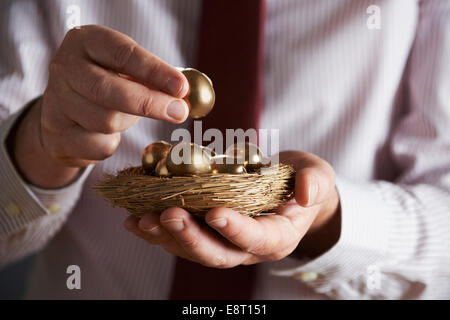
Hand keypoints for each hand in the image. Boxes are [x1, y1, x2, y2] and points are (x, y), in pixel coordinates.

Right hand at [9, 25, 188, 187]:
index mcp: (85, 42)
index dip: (154, 71)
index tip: (181, 88)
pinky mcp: (57, 135)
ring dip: (128, 123)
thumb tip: (184, 95)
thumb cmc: (107, 84)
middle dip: (149, 103)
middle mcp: (64, 69)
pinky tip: (109, 133)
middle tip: (179, 112)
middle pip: (108, 90)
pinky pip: (99, 146)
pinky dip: (113, 143)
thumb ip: (152, 78)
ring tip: (128, 116)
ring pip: (105, 121)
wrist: (63, 112)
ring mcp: (56, 103)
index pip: (122, 54)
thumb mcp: (125, 70)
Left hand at [124, 151, 340, 267]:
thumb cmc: (303, 182)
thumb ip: (314, 183)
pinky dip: (157, 231)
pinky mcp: (208, 234)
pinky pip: (181, 239)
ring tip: (140, 219)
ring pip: (193, 250)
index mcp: (277, 236)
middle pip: (218, 254)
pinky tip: (134, 220)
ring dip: (165, 237)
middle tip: (167, 215)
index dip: (236, 229)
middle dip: (190, 237)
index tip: (214, 213)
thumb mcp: (317, 176)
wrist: (288, 191)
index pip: (257, 238)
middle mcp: (248, 248)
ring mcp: (225, 244)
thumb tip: (305, 193)